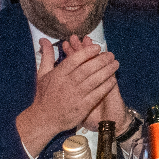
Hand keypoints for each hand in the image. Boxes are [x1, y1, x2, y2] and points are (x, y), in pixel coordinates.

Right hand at [16, 35, 119, 154]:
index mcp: (58, 75)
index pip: (74, 60)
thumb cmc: (44, 95)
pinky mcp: (82, 107)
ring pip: (94, 81)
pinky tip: (113, 80)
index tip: (97, 47)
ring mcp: (75, 96)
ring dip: (106, 71)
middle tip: (111, 55)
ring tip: (115, 64)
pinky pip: (96, 95)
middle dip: (101, 60)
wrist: (44, 119)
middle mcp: (67, 84)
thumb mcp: (42, 74)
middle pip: (87, 69)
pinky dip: (105, 87)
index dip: (87, 52)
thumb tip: (44, 39)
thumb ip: (46, 56)